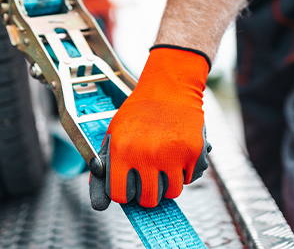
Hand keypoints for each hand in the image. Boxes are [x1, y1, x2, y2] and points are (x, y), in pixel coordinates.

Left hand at [89, 45, 210, 209]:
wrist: (169, 87)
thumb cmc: (139, 112)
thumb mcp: (115, 134)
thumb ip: (105, 169)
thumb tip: (100, 205)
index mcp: (122, 150)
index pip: (121, 196)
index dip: (125, 191)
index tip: (129, 182)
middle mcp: (146, 154)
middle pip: (149, 200)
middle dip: (148, 190)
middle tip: (149, 171)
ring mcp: (172, 154)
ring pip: (171, 193)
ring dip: (168, 182)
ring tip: (164, 159)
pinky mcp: (193, 151)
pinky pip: (189, 179)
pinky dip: (185, 170)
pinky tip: (177, 151)